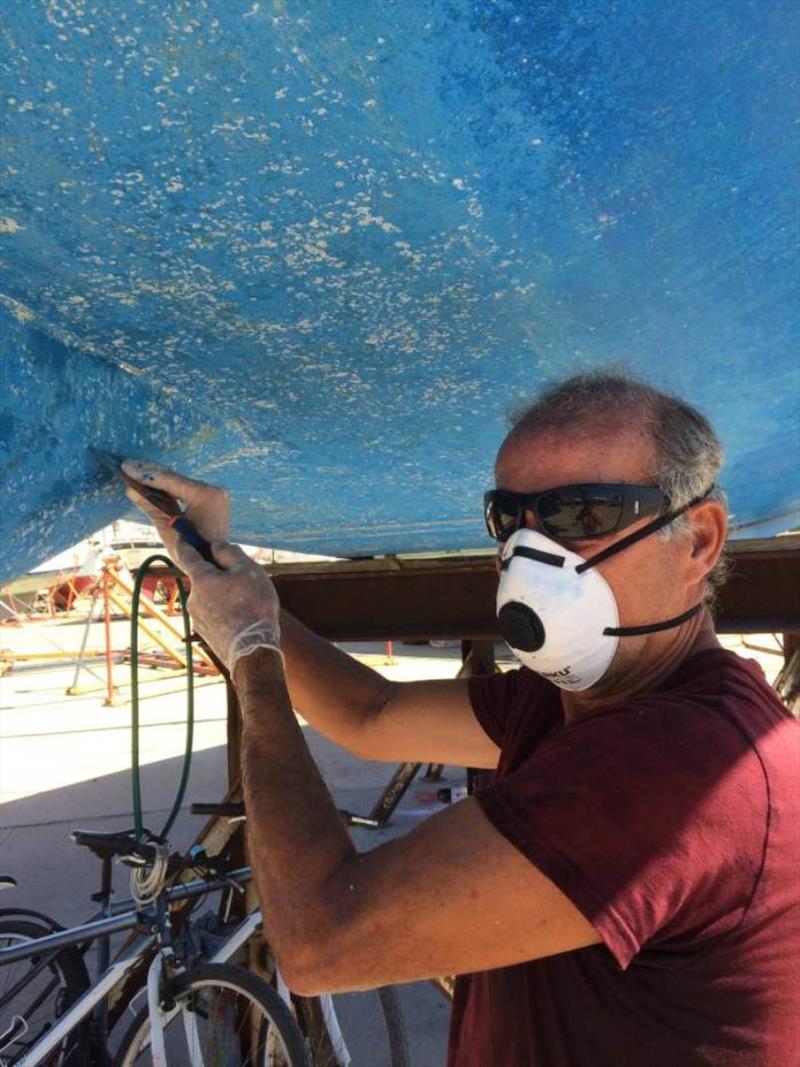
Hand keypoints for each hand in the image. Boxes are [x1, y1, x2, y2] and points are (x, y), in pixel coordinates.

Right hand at [121, 460, 228, 561]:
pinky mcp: (213, 498)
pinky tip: (152, 482)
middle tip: (128, 465)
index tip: (126, 466)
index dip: (147, 474)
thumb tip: (130, 489)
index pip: (170, 480)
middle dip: (151, 473)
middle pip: (176, 478)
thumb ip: (150, 506)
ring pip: (180, 482)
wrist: (213, 564)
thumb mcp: (166, 528)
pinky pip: (187, 489)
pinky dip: (170, 487)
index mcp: (205, 496)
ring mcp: (215, 493)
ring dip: (159, 478)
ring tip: (135, 471)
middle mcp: (214, 490)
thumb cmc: (190, 551)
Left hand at [173, 539, 281, 673]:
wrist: (253, 651)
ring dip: (225, 595)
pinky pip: (215, 613)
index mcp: (201, 579)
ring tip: (249, 604)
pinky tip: (244, 618)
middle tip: (244, 580)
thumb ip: (229, 553)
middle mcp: (193, 598)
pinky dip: (226, 611)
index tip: (182, 534)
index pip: (187, 554)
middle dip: (219, 575)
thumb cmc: (253, 607)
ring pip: (211, 597)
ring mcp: (197, 617)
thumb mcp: (248, 570)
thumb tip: (216, 546)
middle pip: (204, 578)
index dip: (186, 542)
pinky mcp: (205, 632)